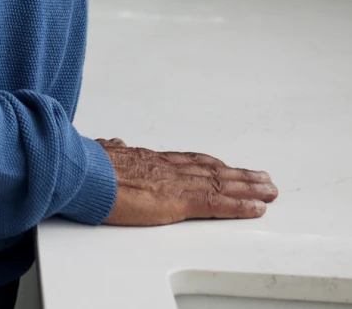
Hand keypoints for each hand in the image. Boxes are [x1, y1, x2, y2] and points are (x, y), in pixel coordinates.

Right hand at [96, 139, 277, 224]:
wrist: (81, 171)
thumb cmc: (84, 165)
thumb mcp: (98, 152)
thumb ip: (110, 150)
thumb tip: (112, 144)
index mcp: (148, 159)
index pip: (188, 161)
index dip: (211, 164)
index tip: (227, 166)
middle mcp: (167, 168)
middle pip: (212, 170)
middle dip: (239, 175)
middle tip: (263, 179)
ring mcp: (175, 183)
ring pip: (222, 184)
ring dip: (249, 188)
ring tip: (269, 190)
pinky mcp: (178, 201)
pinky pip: (217, 204)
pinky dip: (240, 206)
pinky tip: (258, 208)